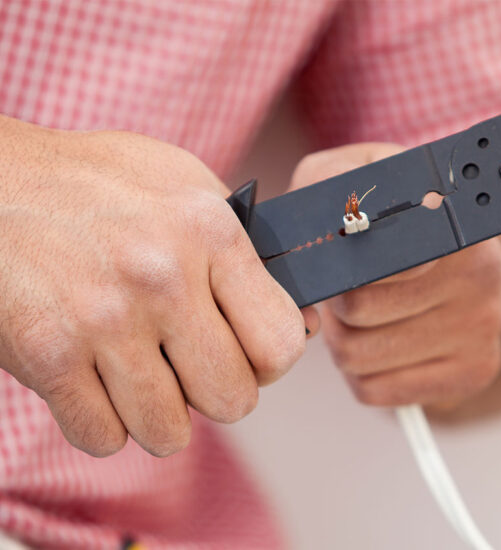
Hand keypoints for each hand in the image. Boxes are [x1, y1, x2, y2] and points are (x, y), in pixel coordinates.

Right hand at [0, 115, 304, 456]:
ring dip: (161, 412)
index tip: (252, 354)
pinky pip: (103, 437)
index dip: (273, 361)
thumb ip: (251, 255)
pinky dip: (106, 419)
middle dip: (217, 390)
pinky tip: (99, 377)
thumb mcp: (192, 190)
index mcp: (210, 232)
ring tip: (143, 371)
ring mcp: (103, 320)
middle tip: (192, 363)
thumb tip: (303, 324)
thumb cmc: (103, 186)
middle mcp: (162, 277)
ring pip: (169, 434)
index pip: (281, 342)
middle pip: (233, 399)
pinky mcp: (47, 355)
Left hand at [290, 143, 500, 408]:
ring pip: (355, 356)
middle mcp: (480, 275)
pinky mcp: (471, 373)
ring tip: (362, 318)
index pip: (384, 258)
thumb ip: (324, 187)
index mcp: (449, 224)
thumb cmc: (388, 226)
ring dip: (342, 339)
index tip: (338, 268)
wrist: (451, 267)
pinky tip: (378, 346)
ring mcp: (480, 329)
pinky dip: (360, 371)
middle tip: (347, 292)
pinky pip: (372, 389)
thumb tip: (314, 228)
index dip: (345, 268)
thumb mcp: (356, 181)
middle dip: (335, 305)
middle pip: (356, 312)